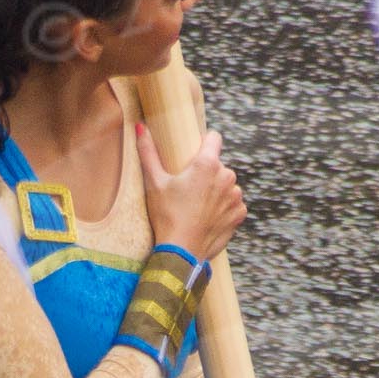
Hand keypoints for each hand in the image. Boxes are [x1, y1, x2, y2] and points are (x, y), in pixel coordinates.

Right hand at [135, 122, 245, 262]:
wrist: (181, 252)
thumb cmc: (166, 215)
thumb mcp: (154, 183)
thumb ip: (148, 152)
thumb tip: (139, 126)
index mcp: (207, 164)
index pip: (214, 138)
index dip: (204, 143)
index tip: (194, 154)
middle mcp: (227, 176)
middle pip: (218, 165)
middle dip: (207, 173)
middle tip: (189, 190)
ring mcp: (235, 196)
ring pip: (226, 185)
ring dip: (216, 191)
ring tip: (197, 206)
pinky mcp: (239, 213)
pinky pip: (233, 204)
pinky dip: (223, 208)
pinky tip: (207, 217)